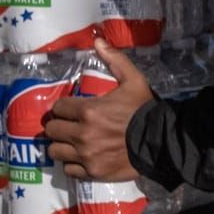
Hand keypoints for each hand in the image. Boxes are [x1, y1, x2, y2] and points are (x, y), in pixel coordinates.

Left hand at [44, 38, 152, 180]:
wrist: (160, 141)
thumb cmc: (144, 110)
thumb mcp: (134, 80)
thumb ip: (115, 60)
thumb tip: (97, 41)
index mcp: (89, 111)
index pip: (59, 108)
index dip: (64, 107)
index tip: (70, 108)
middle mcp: (82, 134)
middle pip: (52, 130)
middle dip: (59, 125)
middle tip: (68, 125)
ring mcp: (86, 155)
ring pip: (55, 151)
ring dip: (62, 145)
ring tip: (71, 142)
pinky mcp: (92, 172)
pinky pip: (68, 170)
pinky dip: (72, 163)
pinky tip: (81, 157)